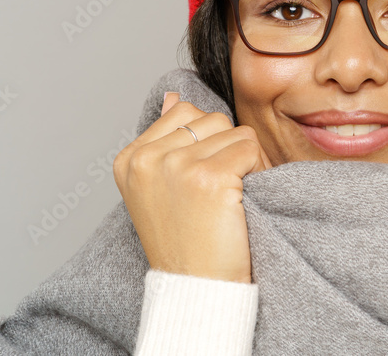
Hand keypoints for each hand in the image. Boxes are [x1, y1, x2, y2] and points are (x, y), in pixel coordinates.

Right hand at [113, 92, 272, 282]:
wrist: (196, 289)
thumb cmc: (184, 242)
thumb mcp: (159, 188)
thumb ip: (165, 139)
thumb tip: (174, 96)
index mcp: (129, 158)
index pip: (183, 113)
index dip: (206, 142)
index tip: (200, 182)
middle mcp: (147, 159)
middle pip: (211, 118)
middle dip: (226, 148)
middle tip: (220, 191)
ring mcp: (175, 166)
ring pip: (234, 131)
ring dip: (244, 160)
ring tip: (230, 196)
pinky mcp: (208, 178)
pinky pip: (250, 148)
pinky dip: (258, 171)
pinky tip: (241, 201)